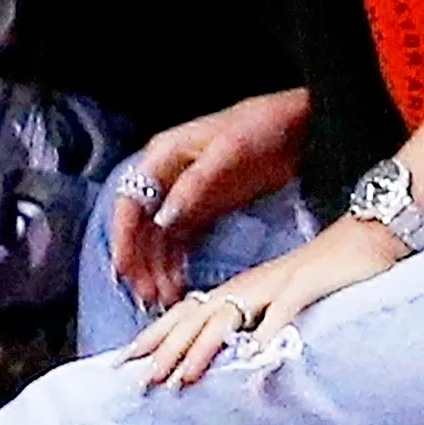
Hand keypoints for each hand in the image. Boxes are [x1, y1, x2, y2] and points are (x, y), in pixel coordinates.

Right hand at [112, 89, 310, 310]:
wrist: (300, 126)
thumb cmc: (261, 126)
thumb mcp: (227, 151)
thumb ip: (194, 185)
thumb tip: (163, 219)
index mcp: (163, 156)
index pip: (130, 201)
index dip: (124, 237)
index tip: (123, 268)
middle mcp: (168, 177)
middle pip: (142, 226)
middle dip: (142, 262)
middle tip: (148, 295)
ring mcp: (187, 195)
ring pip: (161, 239)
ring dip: (158, 268)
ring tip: (165, 298)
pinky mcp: (206, 209)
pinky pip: (183, 241)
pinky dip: (178, 263)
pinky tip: (180, 284)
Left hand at [121, 214, 403, 387]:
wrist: (370, 236)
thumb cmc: (329, 274)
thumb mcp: (283, 301)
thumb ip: (257, 324)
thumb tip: (235, 356)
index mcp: (241, 289)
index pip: (187, 313)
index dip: (156, 336)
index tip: (126, 361)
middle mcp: (250, 285)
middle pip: (197, 317)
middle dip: (166, 350)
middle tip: (140, 380)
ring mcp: (277, 283)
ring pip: (228, 315)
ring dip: (202, 349)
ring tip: (182, 379)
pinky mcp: (308, 283)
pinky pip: (283, 311)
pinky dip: (267, 334)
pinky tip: (254, 359)